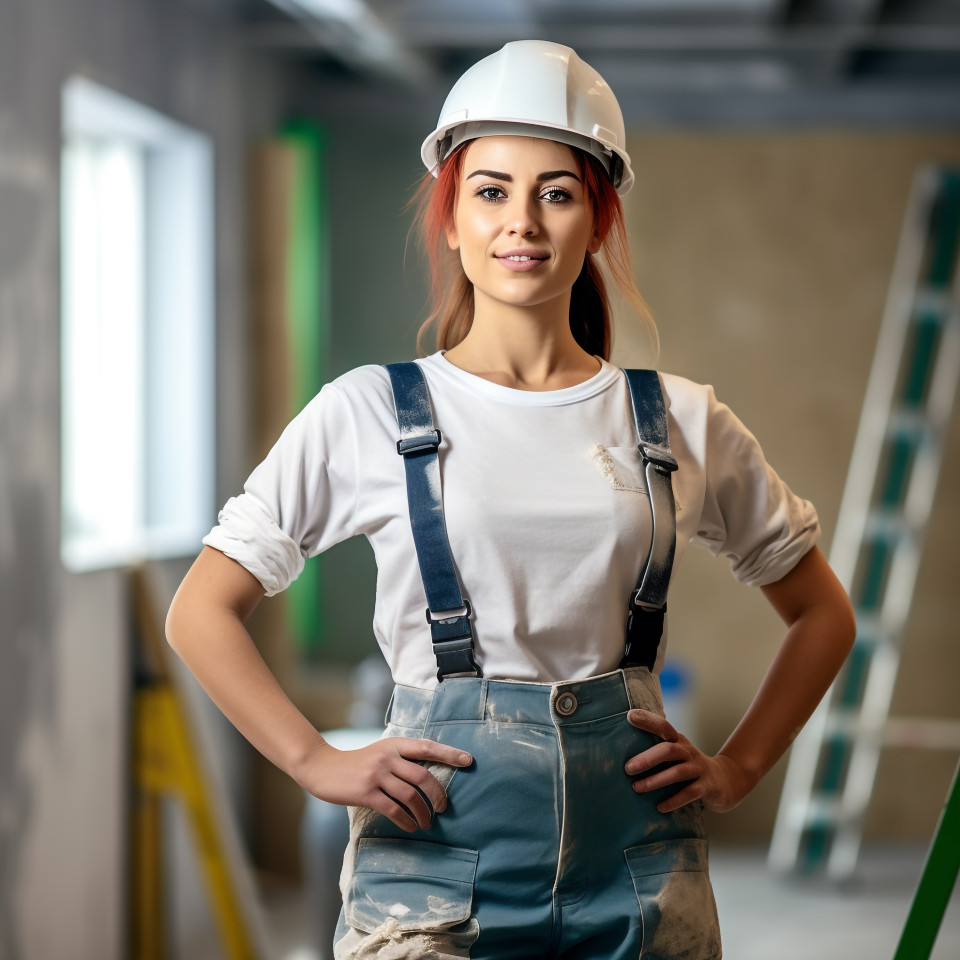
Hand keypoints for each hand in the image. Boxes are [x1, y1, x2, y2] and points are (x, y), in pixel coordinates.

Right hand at [298, 737, 473, 832]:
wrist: (322, 767)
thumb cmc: (356, 764)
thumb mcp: (379, 753)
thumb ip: (400, 760)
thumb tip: (427, 778)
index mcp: (394, 744)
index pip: (427, 747)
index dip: (449, 754)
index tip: (469, 761)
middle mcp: (387, 757)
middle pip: (423, 776)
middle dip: (438, 794)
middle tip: (444, 808)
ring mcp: (376, 774)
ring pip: (410, 795)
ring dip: (423, 812)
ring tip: (428, 822)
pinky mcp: (366, 792)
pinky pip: (394, 809)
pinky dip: (406, 820)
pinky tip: (411, 827)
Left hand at [624, 710, 754, 813]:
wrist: (726, 780)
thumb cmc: (689, 766)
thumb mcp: (676, 754)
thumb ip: (656, 752)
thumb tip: (621, 756)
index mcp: (678, 741)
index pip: (663, 726)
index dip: (648, 720)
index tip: (629, 716)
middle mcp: (688, 751)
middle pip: (668, 750)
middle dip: (647, 758)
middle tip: (628, 768)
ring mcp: (699, 769)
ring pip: (678, 772)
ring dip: (656, 781)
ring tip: (637, 788)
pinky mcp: (707, 786)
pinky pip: (690, 793)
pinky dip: (674, 800)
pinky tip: (659, 807)